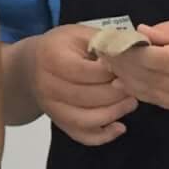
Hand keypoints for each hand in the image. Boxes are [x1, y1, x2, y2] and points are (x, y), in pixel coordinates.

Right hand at [23, 25, 136, 145]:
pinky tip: (120, 127)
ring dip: (114, 113)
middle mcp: (48, 86)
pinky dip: (104, 135)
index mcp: (53, 58)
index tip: (129, 67)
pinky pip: (82, 135)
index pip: (88, 72)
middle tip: (135, 85)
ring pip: (87, 120)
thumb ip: (105, 42)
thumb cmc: (62, 46)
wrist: (32, 65)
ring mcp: (51, 107)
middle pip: (89, 97)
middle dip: (118, 93)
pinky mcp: (59, 122)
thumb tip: (133, 53)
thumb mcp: (80, 33)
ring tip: (131, 102)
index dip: (113, 71)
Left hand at [111, 13, 168, 113]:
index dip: (132, 53)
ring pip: (153, 94)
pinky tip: (126, 78)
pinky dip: (141, 90)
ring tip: (109, 64)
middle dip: (124, 66)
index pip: (160, 60)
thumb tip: (140, 34)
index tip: (111, 42)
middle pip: (152, 79)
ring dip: (128, 80)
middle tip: (102, 52)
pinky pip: (161, 101)